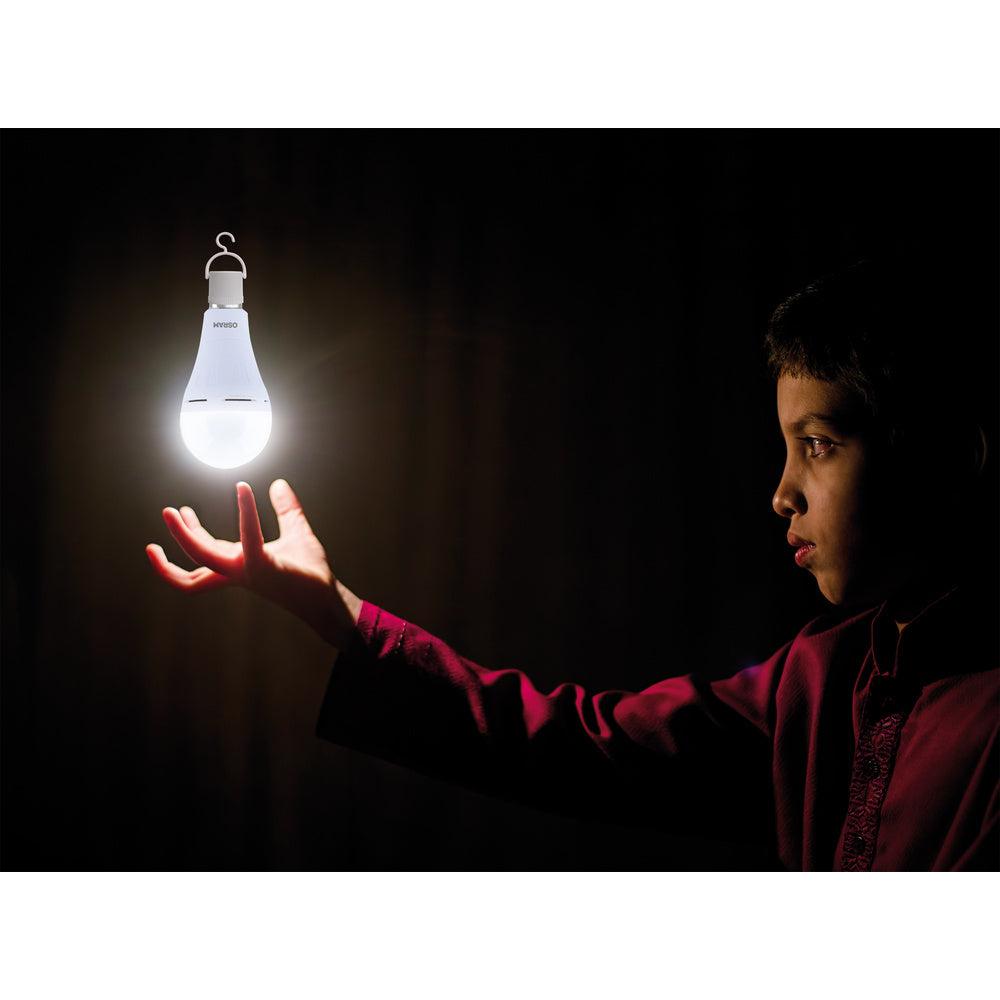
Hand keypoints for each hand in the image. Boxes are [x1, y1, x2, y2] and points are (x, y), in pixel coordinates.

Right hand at [146, 479, 362, 650]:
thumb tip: (279, 484)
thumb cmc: (310, 572)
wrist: (327, 599)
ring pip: (204, 559)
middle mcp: (238, 572)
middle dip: (178, 538)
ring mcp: (248, 572)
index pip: (205, 554)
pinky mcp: (265, 567)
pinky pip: (248, 538)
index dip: (190, 534)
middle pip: (196, 560)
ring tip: (177, 510)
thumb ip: (286, 509)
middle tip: (166, 511)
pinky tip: (243, 489)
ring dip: (186, 536)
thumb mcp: (296, 532)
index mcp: (240, 565)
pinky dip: (245, 513)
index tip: (182, 511)